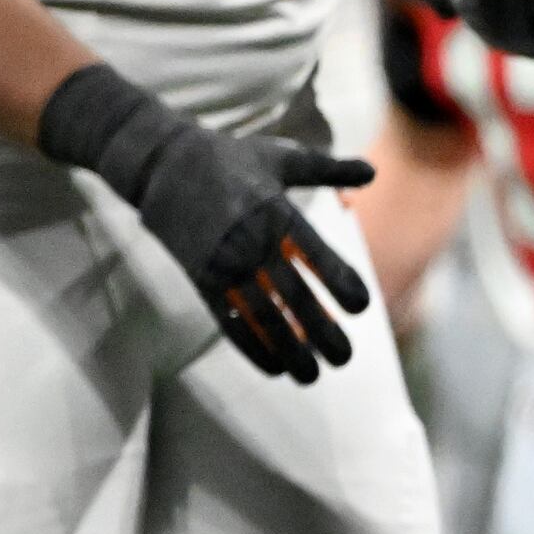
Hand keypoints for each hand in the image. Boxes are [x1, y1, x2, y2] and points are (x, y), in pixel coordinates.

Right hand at [38, 66, 371, 383]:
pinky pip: (228, 316)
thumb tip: (373, 170)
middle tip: (344, 359)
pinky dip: (250, 344)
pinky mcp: (201, 277)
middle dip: (320, 330)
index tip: (361, 308)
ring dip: (287, 348)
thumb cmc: (228, 158)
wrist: (159, 163)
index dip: (339, 281)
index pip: (316, 253)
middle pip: (292, 294)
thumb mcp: (279, 158)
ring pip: (261, 314)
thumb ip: (327, 169)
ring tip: (312, 376)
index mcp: (277, 212)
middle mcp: (252, 242)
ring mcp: (224, 262)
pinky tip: (273, 367)